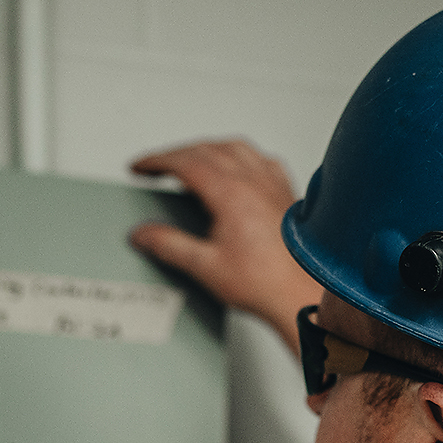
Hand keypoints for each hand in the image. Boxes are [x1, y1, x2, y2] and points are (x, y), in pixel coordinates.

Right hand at [129, 140, 321, 353]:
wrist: (302, 294)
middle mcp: (254, 181)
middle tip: (158, 166)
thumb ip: (170, 246)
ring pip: (235, 147)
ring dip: (208, 148)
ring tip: (192, 159)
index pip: (185, 162)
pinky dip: (242, 156)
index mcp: (230, 194)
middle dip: (176, 154)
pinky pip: (262, 159)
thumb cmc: (266, 283)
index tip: (141, 167)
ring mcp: (272, 184)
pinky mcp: (286, 193)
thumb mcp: (206, 267)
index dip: (157, 161)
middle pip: (207, 149)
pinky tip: (239, 166)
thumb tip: (144, 234)